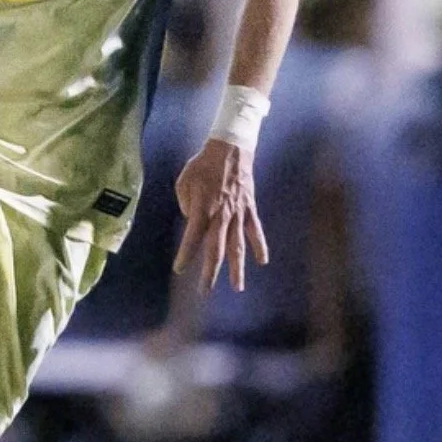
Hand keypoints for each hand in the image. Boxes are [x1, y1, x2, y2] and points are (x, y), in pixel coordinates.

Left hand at [172, 138, 267, 292]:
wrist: (230, 149)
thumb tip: (192, 220)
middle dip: (210, 272)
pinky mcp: (249, 209)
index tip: (180, 270)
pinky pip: (255, 231)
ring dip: (237, 268)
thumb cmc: (202, 165)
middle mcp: (221, 215)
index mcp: (202, 208)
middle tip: (205, 292)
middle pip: (216, 249)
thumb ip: (185, 205)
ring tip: (238, 287)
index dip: (186, 254)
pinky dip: (259, 246)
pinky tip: (262, 261)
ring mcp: (238, 214)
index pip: (192, 237)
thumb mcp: (184, 181)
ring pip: (237, 246)